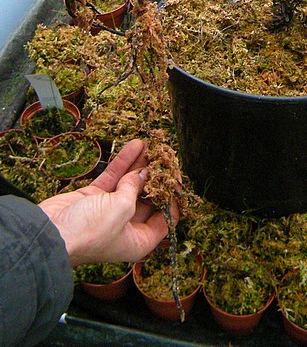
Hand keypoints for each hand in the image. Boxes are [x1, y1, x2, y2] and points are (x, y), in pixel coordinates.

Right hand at [38, 139, 178, 266]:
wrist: (49, 233)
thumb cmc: (89, 233)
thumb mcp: (122, 209)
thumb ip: (135, 189)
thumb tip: (143, 174)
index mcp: (138, 241)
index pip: (164, 220)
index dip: (172, 200)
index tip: (177, 179)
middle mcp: (126, 227)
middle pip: (148, 198)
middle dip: (156, 177)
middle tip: (165, 157)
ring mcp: (109, 210)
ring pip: (131, 184)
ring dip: (141, 164)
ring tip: (152, 145)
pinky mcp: (94, 197)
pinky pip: (114, 177)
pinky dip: (124, 162)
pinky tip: (135, 145)